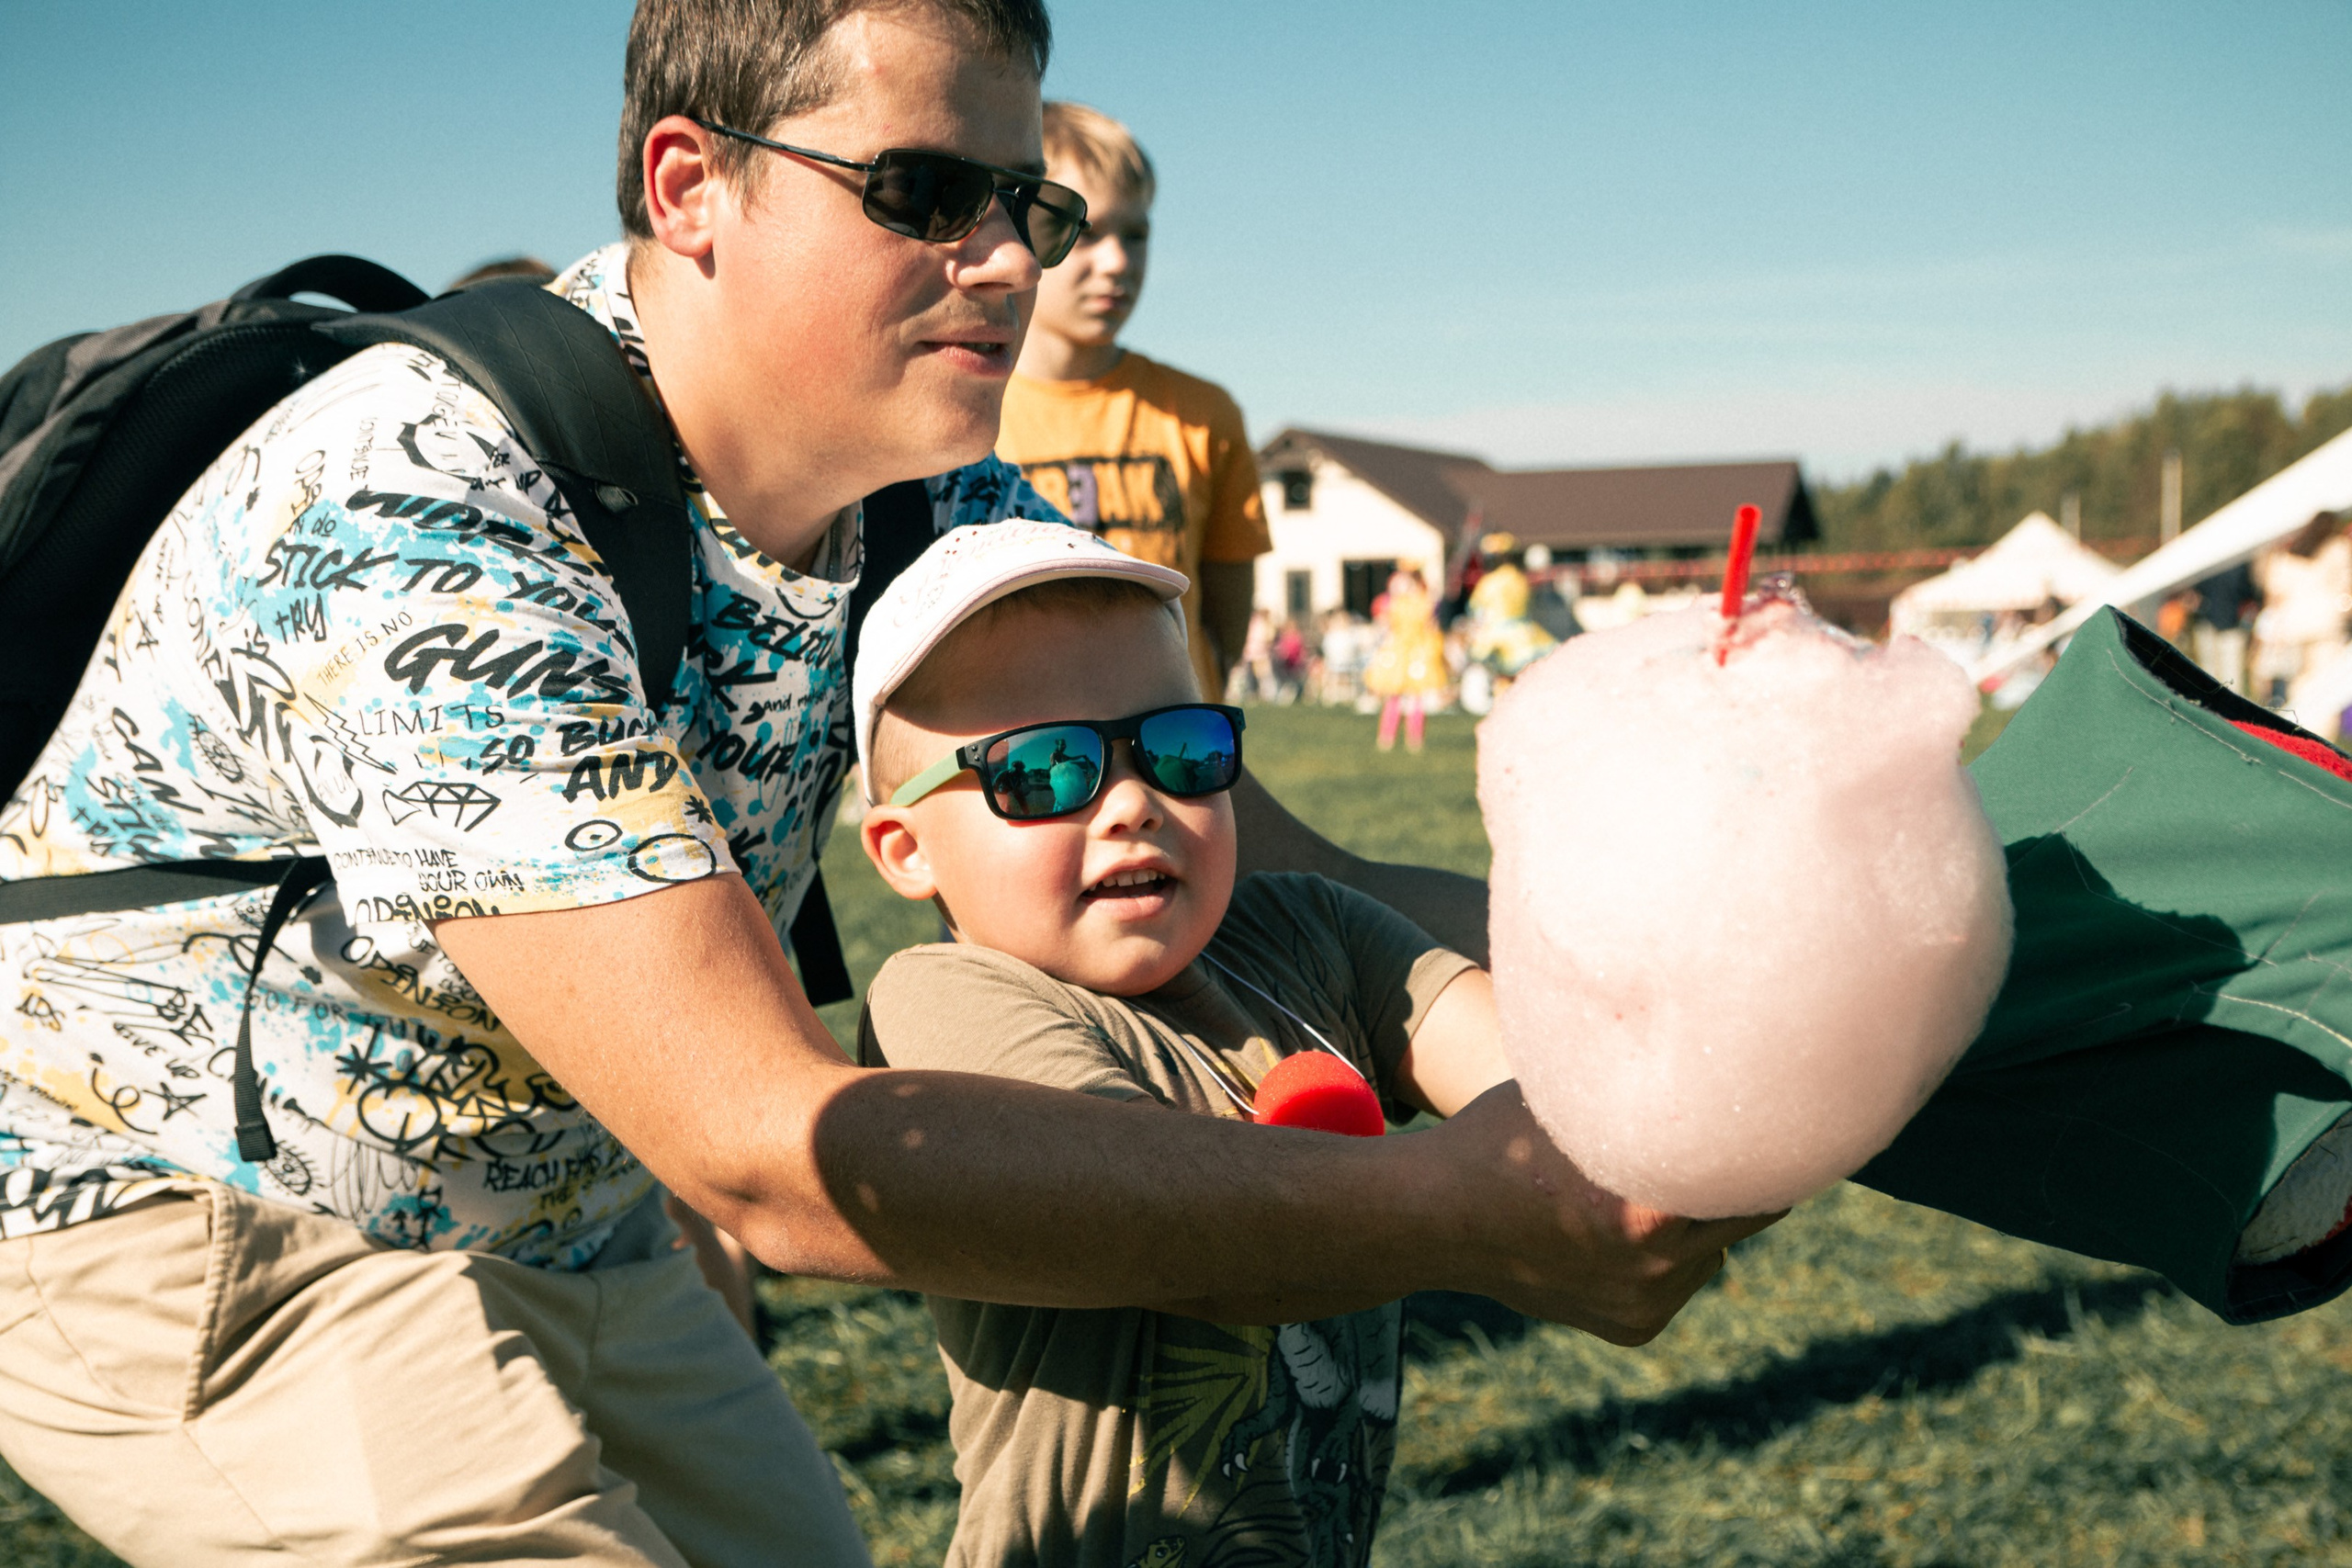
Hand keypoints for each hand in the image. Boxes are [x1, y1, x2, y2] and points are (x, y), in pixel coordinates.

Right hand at [1431, 1083, 1784, 1344]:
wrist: (1433, 1218)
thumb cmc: (1501, 1138)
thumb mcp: (1572, 1100)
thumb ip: (1641, 1098)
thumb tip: (1710, 1060)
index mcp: (1646, 1211)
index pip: (1752, 1174)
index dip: (1763, 1137)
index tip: (1771, 1112)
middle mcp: (1656, 1269)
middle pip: (1749, 1215)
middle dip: (1737, 1176)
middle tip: (1731, 1135)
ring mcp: (1644, 1305)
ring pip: (1716, 1250)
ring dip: (1702, 1218)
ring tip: (1657, 1181)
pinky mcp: (1633, 1327)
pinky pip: (1682, 1279)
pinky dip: (1670, 1253)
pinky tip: (1624, 1223)